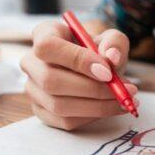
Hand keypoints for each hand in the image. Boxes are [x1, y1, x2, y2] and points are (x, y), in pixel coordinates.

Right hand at [20, 21, 136, 130]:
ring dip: (97, 106)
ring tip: (123, 100)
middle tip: (123, 90)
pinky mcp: (41, 111)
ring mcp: (33, 89)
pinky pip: (65, 121)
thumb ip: (115, 43)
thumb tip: (112, 57)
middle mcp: (31, 62)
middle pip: (51, 80)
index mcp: (44, 34)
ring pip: (58, 105)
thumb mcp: (111, 39)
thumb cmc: (98, 50)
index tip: (107, 71)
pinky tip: (111, 108)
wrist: (94, 67)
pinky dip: (92, 117)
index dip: (76, 60)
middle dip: (92, 89)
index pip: (47, 46)